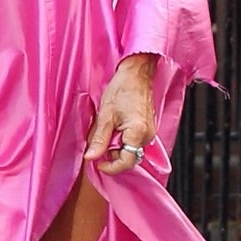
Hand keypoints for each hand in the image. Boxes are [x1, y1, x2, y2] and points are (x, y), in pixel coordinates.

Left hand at [84, 53, 158, 173]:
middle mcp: (148, 135)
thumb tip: (91, 157)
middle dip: (113, 157)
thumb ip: (99, 139)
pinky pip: (135, 142)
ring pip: (132, 151)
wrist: (137, 73)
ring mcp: (150, 132)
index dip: (110, 167)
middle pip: (130, 158)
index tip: (97, 164)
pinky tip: (115, 130)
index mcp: (138, 133)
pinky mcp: (148, 128)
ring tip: (107, 135)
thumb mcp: (105, 115)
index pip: (126, 162)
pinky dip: (124, 142)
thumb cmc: (122, 89)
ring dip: (118, 149)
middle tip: (99, 147)